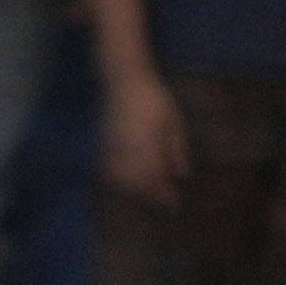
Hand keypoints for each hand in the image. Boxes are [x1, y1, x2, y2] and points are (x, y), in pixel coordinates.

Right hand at [105, 73, 189, 207]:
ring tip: (147, 197)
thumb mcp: (173, 121)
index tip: (175, 203)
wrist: (123, 80)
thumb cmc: (153, 98)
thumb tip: (182, 174)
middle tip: (165, 202)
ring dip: (133, 192)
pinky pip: (108, 170)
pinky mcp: (104, 144)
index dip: (164, 194)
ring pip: (120, 180)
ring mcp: (112, 148)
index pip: (154, 178)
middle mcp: (127, 150)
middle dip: (150, 196)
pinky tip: (127, 184)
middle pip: (135, 183)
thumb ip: (176, 149)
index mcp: (147, 144)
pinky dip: (118, 182)